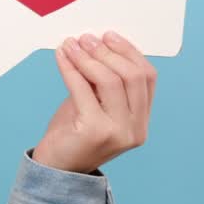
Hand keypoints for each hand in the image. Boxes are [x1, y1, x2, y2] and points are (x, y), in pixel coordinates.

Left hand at [31, 31, 156, 174]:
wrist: (56, 167)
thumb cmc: (74, 133)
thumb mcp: (95, 104)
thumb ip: (102, 81)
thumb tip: (96, 44)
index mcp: (142, 121)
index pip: (147, 78)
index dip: (129, 52)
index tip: (109, 36)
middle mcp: (136, 129)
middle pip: (132, 76)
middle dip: (108, 52)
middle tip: (87, 38)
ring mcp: (118, 132)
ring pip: (111, 81)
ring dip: (89, 57)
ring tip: (72, 44)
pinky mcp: (95, 131)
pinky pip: (83, 89)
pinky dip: (71, 68)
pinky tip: (62, 56)